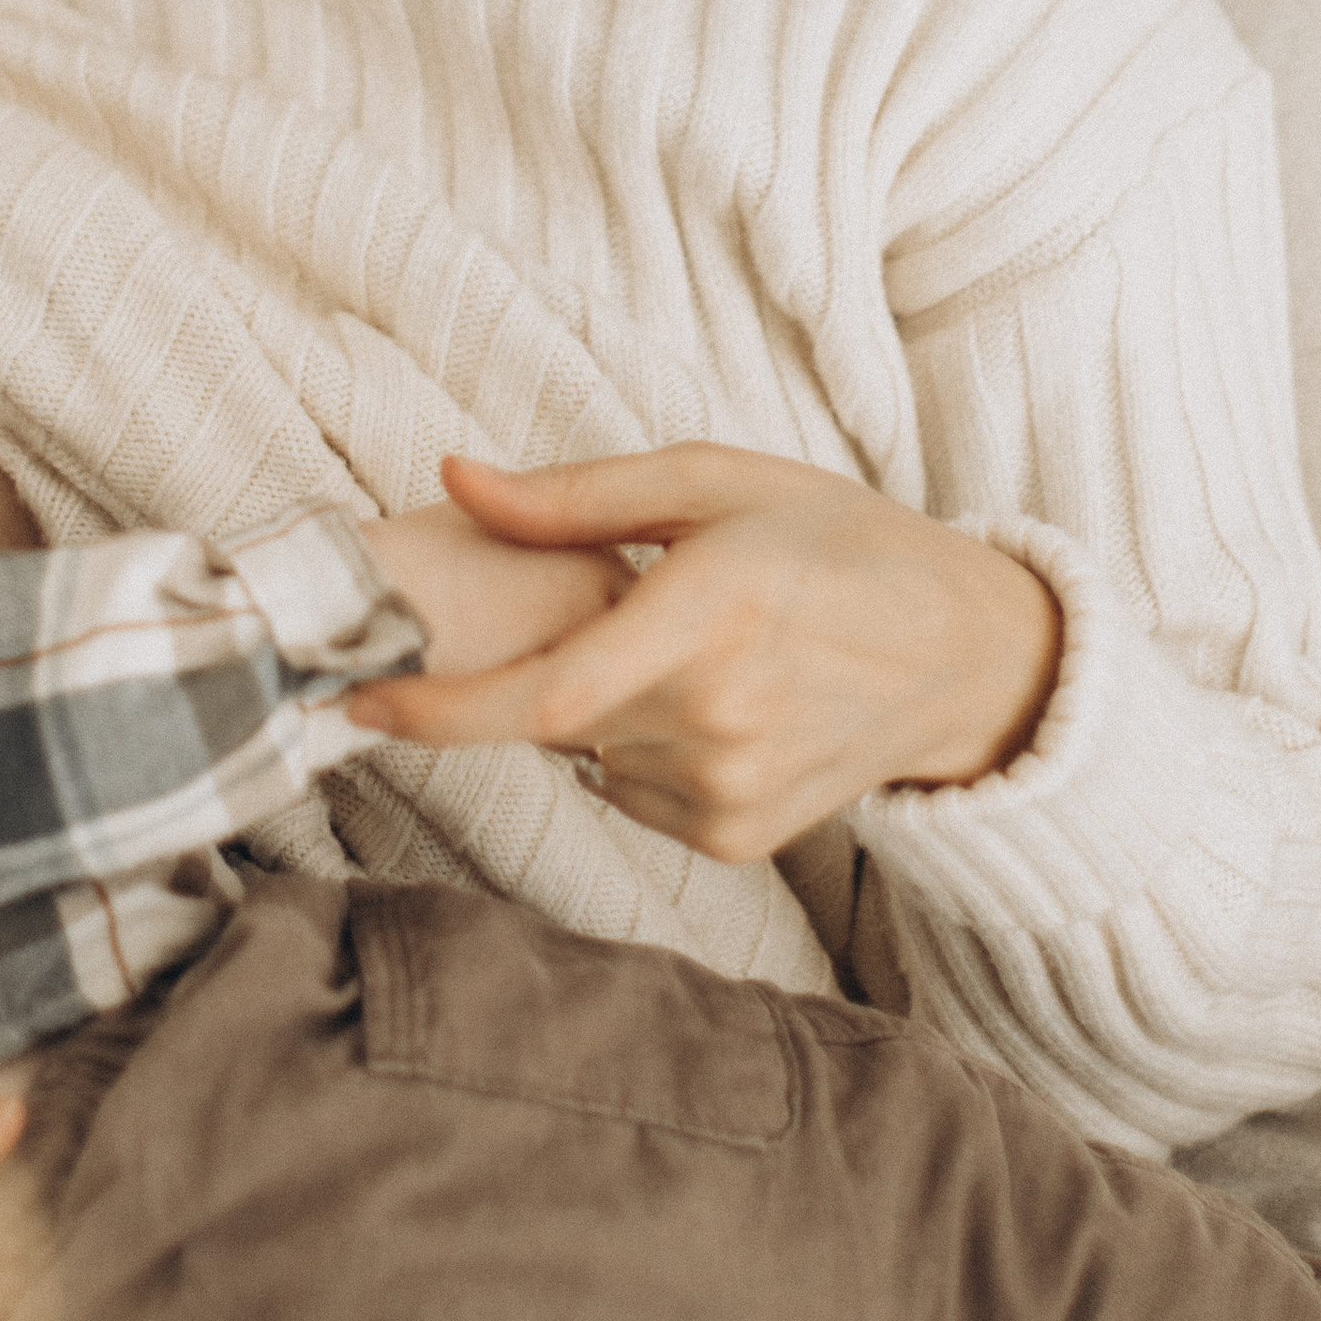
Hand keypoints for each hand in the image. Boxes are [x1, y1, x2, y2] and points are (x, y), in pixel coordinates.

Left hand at [345, 447, 1062, 864]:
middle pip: (553, 716)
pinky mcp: (742, 839)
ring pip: (589, 754)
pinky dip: (639, 748)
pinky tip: (712, 703)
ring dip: (597, 707)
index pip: (545, 695)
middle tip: (600, 612)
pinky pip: (634, 793)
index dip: (438, 707)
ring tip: (686, 648)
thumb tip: (455, 481)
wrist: (965, 655)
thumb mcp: (715, 481)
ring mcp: (733, 791)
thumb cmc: (838, 544)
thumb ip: (576, 494)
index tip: (355, 695)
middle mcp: (721, 717)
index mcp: (711, 613)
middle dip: (532, 669)